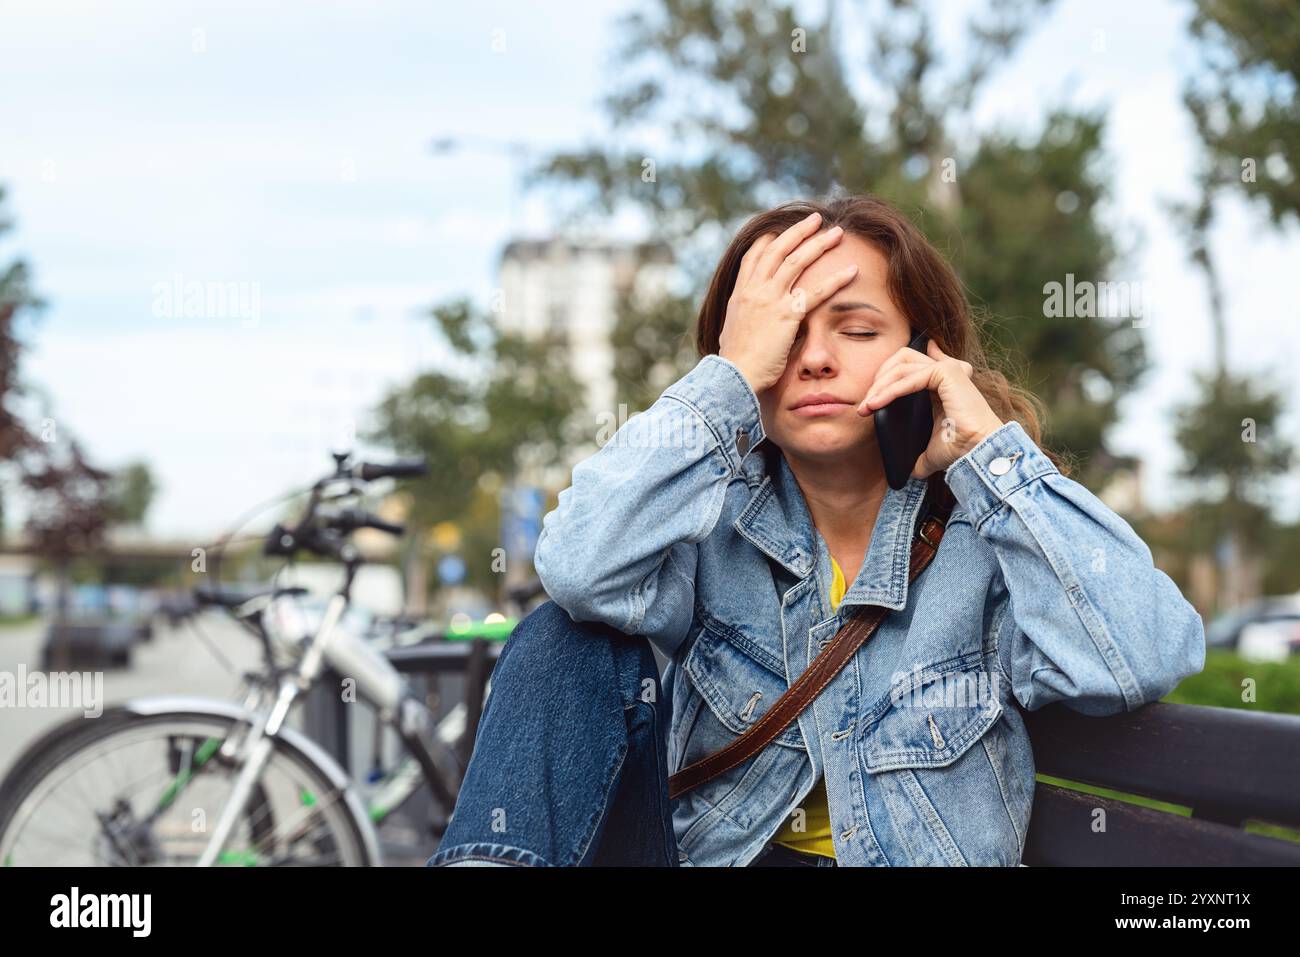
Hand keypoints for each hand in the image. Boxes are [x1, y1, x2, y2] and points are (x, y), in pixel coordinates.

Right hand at [718, 211, 860, 393]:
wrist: (734, 376)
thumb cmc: (735, 362)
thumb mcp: (731, 332)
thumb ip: (741, 319)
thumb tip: (746, 321)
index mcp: (740, 293)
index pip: (754, 256)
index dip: (769, 240)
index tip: (781, 231)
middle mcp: (754, 290)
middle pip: (778, 249)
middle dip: (798, 231)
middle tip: (815, 219)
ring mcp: (770, 300)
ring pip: (797, 262)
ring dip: (819, 244)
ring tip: (837, 233)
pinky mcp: (787, 315)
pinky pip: (816, 292)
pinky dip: (836, 279)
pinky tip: (852, 270)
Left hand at [856, 339, 1004, 477]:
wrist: (976, 453)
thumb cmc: (960, 449)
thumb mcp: (930, 449)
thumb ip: (917, 451)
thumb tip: (905, 471)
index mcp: (942, 383)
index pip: (911, 362)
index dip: (889, 369)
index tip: (872, 388)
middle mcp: (946, 371)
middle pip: (901, 359)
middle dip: (879, 378)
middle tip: (866, 404)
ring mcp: (947, 369)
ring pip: (901, 366)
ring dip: (880, 386)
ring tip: (867, 406)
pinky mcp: (947, 372)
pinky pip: (910, 378)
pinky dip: (891, 390)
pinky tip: (877, 404)